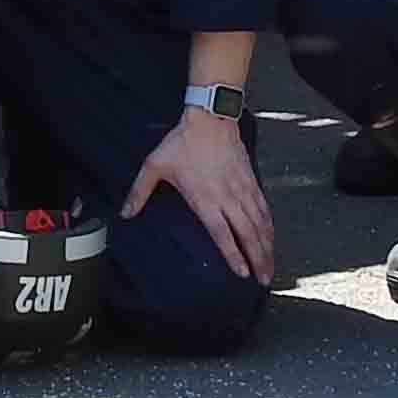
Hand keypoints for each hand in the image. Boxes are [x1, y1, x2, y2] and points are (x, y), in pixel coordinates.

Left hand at [125, 108, 276, 284]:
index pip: (222, 233)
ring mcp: (242, 189)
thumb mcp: (155, 165)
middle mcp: (227, 197)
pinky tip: (271, 237)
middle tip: (263, 281)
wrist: (210, 117)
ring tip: (270, 267)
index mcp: (205, 198)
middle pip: (248, 234)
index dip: (233, 254)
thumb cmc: (182, 141)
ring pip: (259, 223)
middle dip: (257, 259)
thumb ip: (139, 192)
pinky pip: (263, 207)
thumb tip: (125, 213)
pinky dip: (269, 225)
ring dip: (267, 247)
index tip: (241, 273)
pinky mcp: (250, 180)